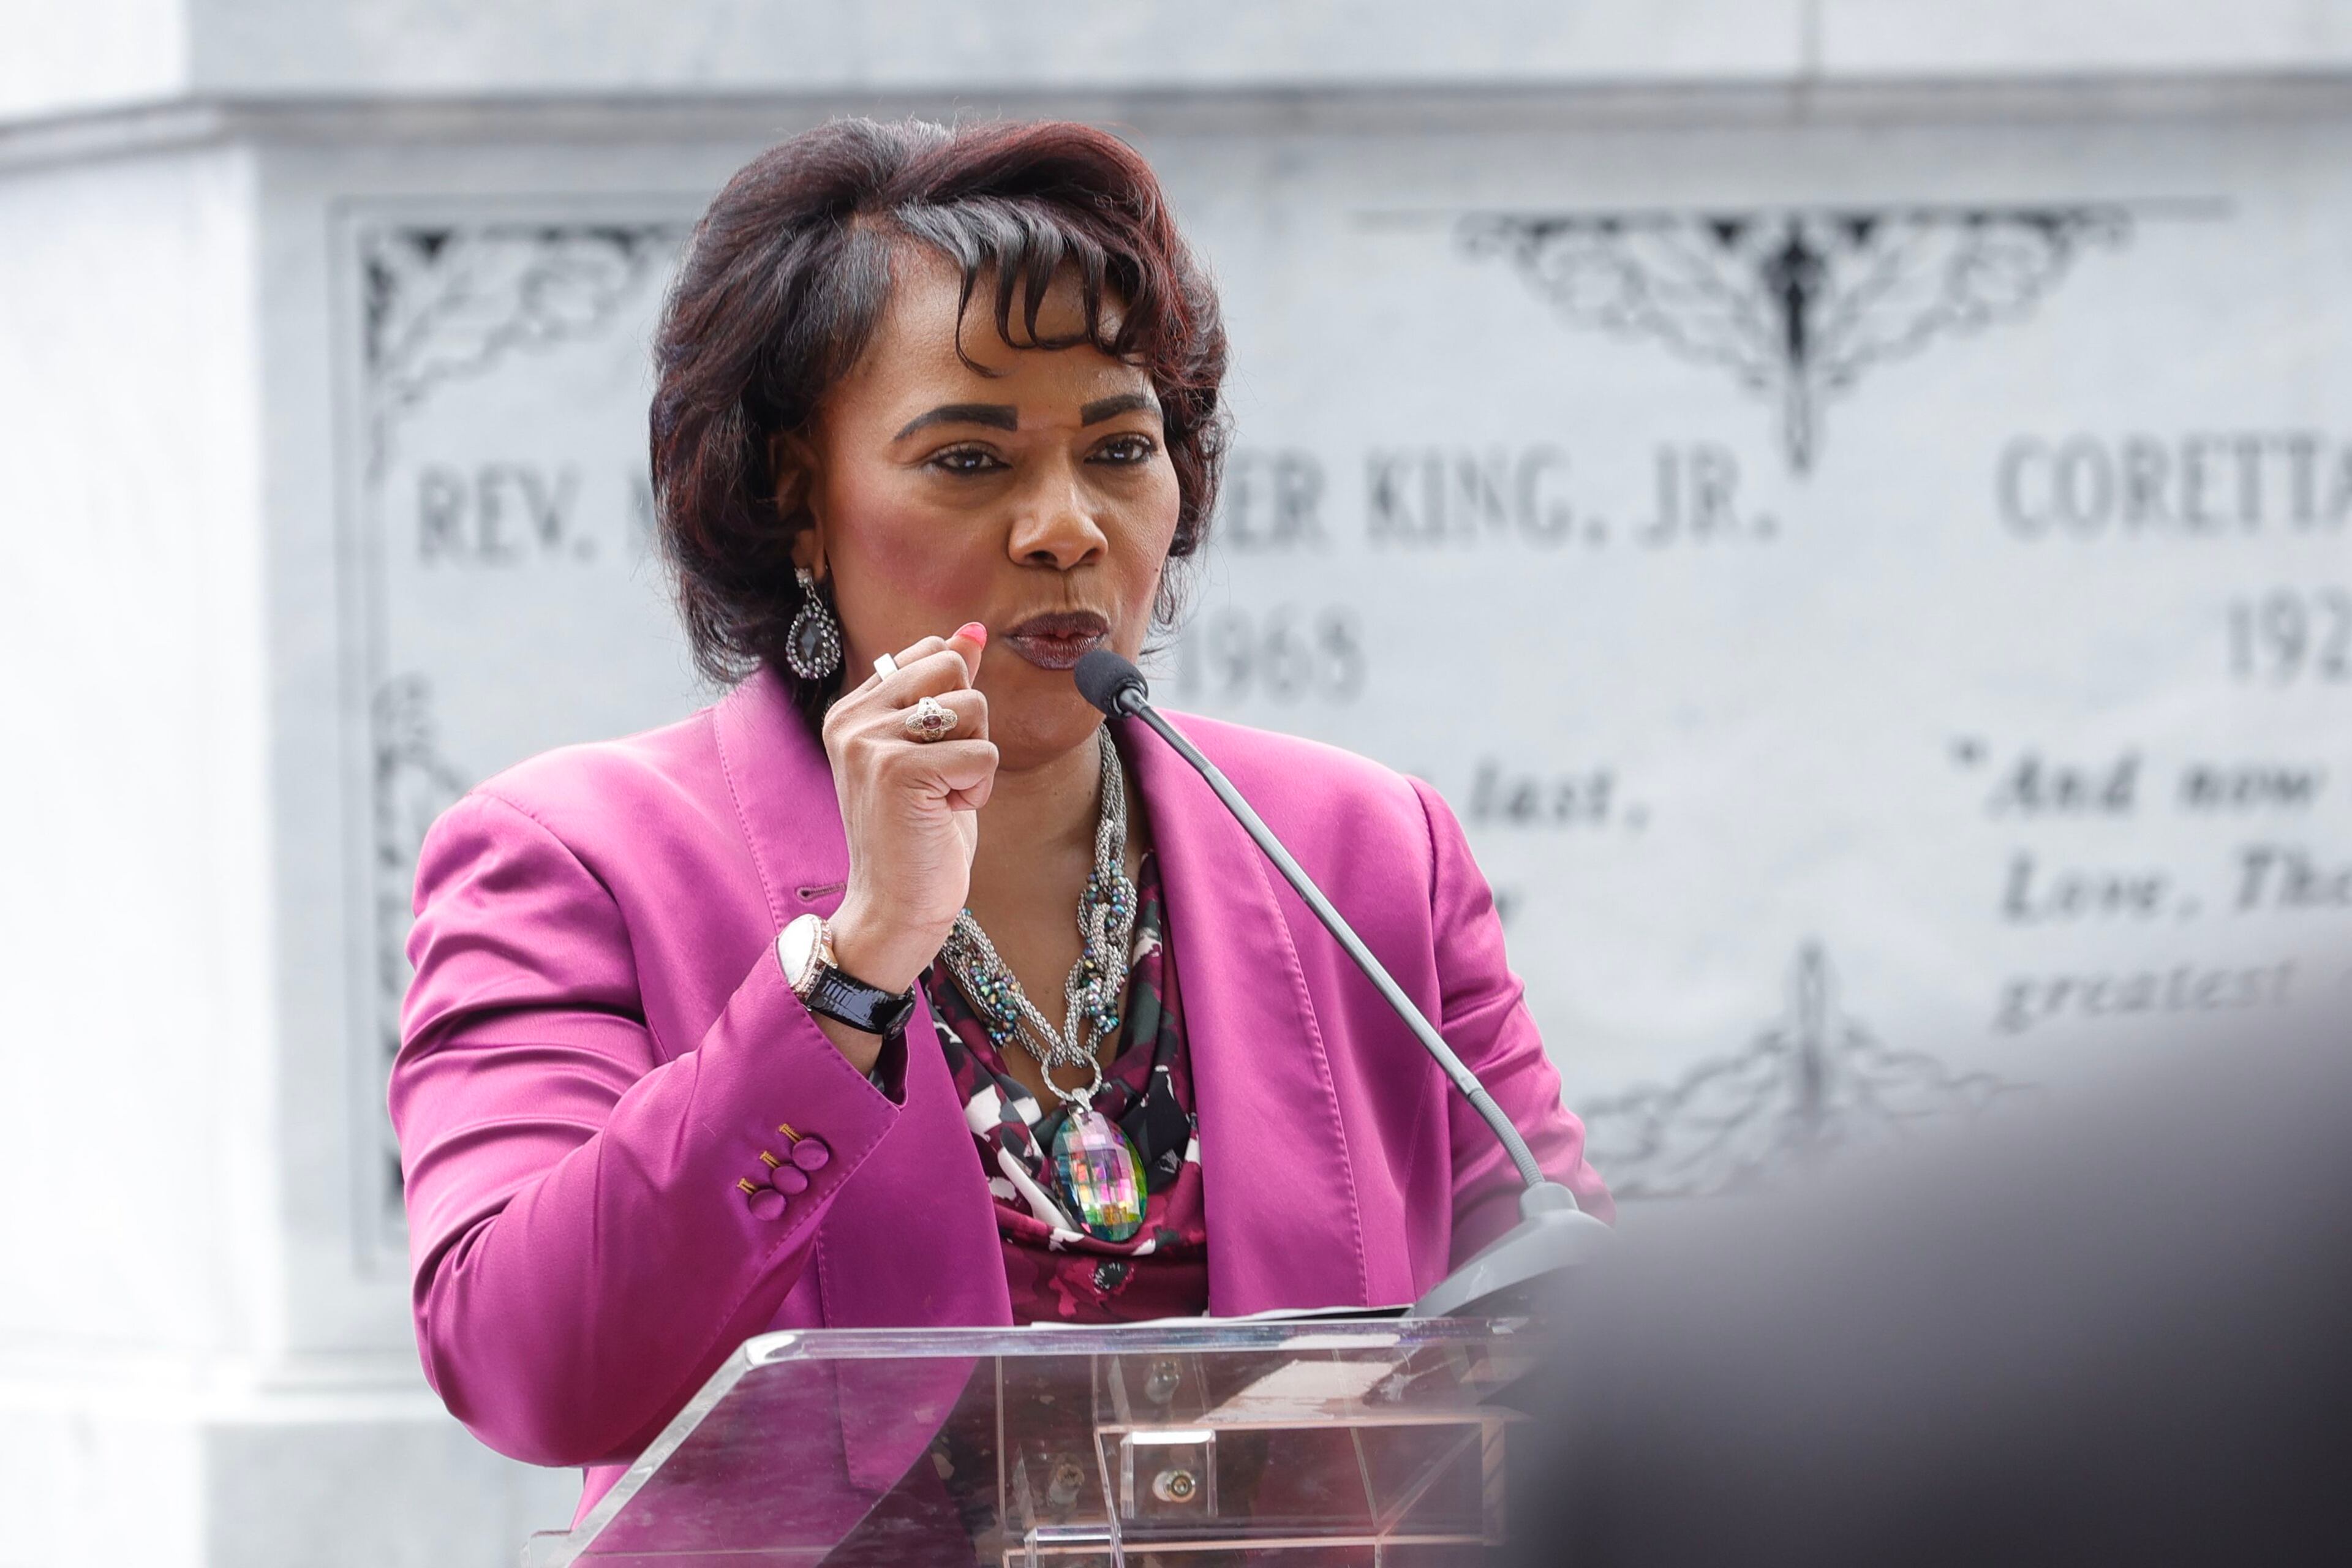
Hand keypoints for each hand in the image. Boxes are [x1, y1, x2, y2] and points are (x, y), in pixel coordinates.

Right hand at [818, 624, 993, 999]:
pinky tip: (946, 813)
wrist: (894, 906)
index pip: (932, 654)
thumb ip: (945, 688)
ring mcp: (870, 741)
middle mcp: (853, 717)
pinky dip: (978, 788)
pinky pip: (981, 753)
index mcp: (854, 707)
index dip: (955, 704)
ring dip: (976, 759)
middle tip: (943, 775)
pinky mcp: (898, 770)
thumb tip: (974, 630)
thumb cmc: (918, 832)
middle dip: (970, 726)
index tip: (933, 754)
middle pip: (954, 671)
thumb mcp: (934, 750)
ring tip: (942, 797)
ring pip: (973, 708)